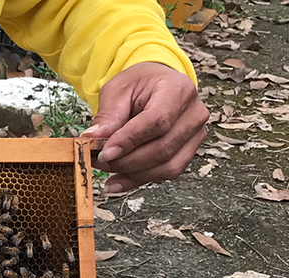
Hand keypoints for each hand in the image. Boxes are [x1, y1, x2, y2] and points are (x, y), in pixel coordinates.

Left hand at [80, 62, 208, 193]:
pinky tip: (117, 181)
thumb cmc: (139, 84)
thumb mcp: (117, 90)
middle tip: (98, 161)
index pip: (157, 121)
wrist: (156, 85)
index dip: (129, 141)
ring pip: (167, 166)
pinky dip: (139, 180)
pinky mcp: (189, 151)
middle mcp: (193, 113)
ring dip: (132, 173)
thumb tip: (93, 140)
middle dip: (126, 160)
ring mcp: (195, 134)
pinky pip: (167, 172)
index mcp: (178, 90)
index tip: (105, 152)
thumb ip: (107, 115)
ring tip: (106, 168)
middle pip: (162, 148)